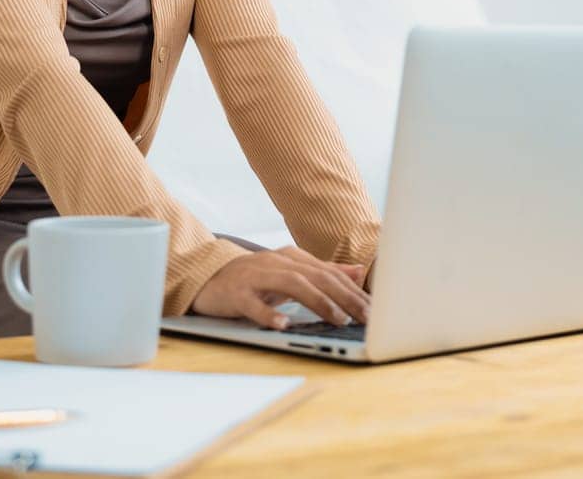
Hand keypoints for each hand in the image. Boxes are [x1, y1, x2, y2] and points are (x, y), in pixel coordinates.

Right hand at [190, 246, 371, 329]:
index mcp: (292, 258)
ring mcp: (256, 277)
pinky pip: (253, 304)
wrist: (207, 276)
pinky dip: (268, 314)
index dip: (354, 290)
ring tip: (337, 319)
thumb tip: (359, 272)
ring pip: (292, 285)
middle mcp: (277, 263)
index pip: (330, 273)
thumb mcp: (291, 272)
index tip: (375, 310)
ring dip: (317, 302)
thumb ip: (324, 272)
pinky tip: (283, 324)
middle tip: (365, 317)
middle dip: (345, 297)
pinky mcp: (236, 294)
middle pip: (317, 277)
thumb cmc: (255, 278)